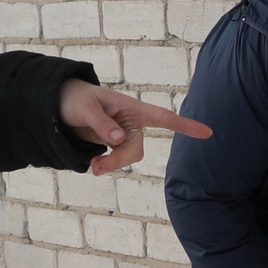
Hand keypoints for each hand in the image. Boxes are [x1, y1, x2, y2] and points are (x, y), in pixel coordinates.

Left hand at [58, 79, 211, 175]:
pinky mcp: (114, 144)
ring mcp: (124, 134)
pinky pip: (117, 160)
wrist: (60, 106)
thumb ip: (102, 123)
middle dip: (119, 160)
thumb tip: (118, 139)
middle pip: (138, 147)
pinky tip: (93, 164)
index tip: (208, 133)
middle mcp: (132, 122)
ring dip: (112, 165)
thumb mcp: (86, 108)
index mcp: (132, 107)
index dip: (186, 125)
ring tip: (93, 167)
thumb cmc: (76, 100)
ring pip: (129, 157)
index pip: (163, 117)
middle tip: (96, 168)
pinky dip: (106, 165)